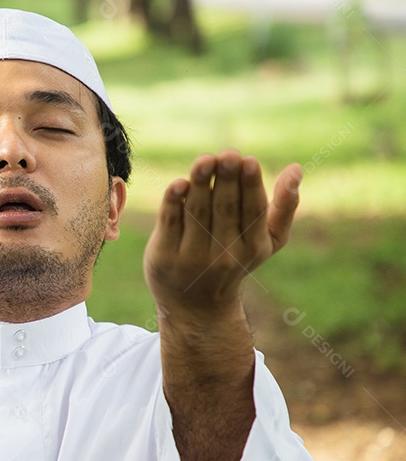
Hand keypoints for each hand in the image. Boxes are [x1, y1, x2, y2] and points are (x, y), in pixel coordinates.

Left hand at [144, 150, 301, 317]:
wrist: (195, 305)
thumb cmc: (236, 260)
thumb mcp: (267, 241)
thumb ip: (284, 206)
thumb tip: (297, 168)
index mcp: (253, 247)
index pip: (252, 211)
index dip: (250, 186)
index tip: (248, 160)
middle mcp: (224, 255)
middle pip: (224, 209)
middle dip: (225, 180)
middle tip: (226, 154)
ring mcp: (192, 257)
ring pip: (197, 213)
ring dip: (200, 184)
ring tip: (204, 160)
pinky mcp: (164, 256)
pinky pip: (170, 223)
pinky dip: (174, 202)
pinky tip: (179, 183)